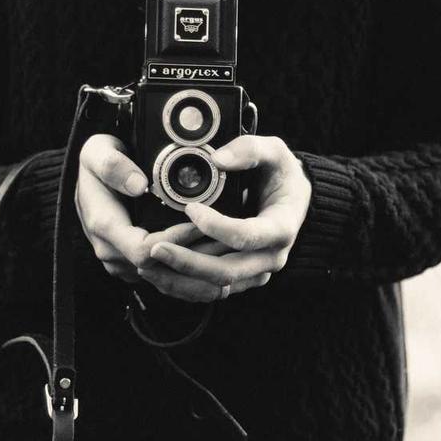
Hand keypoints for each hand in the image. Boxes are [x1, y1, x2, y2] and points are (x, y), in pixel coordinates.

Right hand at [75, 134, 207, 282]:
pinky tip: (204, 252)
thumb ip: (113, 165)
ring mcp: (119, 259)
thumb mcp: (97, 151)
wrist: (87, 175)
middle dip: (191, 255)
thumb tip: (137, 185)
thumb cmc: (95, 161)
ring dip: (191, 265)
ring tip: (219, 245)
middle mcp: (110, 249)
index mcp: (105, 226)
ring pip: (160, 276)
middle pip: (157, 269)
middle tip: (222, 237)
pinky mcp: (128, 262)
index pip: (144, 251)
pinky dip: (182, 267)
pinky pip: (158, 274)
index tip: (199, 225)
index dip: (175, 242)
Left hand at [142, 135, 311, 301]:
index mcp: (281, 228)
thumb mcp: (275, 153)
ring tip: (148, 264)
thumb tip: (219, 158)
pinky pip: (210, 291)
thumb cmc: (282, 176)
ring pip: (215, 287)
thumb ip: (250, 150)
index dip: (216, 226)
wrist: (293, 201)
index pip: (246, 236)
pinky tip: (159, 272)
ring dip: (179, 280)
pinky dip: (183, 285)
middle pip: (226, 271)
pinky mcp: (241, 279)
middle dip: (188, 263)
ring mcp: (256, 272)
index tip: (191, 209)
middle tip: (155, 248)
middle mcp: (271, 257)